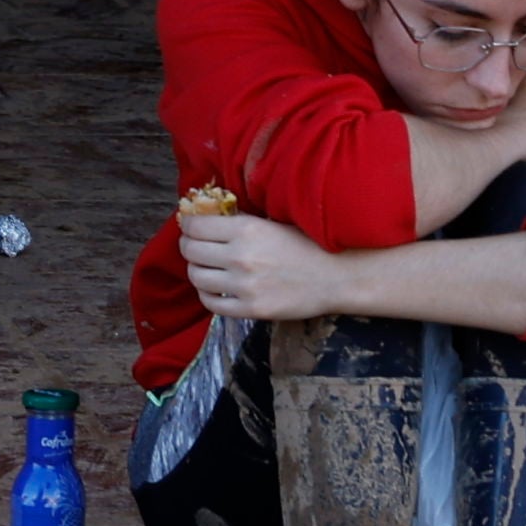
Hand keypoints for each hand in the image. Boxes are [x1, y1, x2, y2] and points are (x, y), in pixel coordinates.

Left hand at [178, 206, 358, 327]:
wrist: (338, 275)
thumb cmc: (308, 244)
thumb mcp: (273, 222)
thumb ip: (241, 221)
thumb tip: (208, 215)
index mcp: (246, 229)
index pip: (195, 226)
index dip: (187, 224)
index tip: (190, 225)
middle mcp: (241, 257)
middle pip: (190, 251)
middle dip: (188, 246)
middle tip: (194, 245)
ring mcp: (244, 286)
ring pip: (196, 277)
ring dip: (196, 270)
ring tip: (205, 266)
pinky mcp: (251, 310)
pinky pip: (212, 304)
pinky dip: (207, 295)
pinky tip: (216, 288)